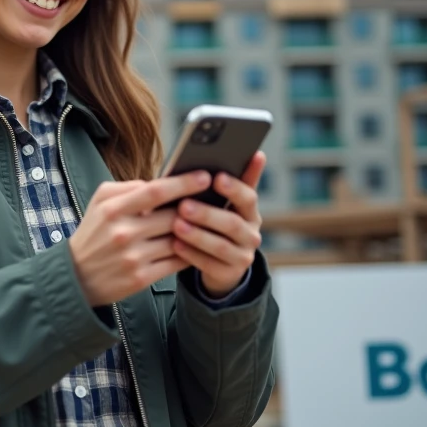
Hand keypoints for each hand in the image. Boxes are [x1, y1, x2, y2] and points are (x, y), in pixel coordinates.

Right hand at [68, 171, 212, 306]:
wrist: (76, 276)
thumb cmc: (93, 233)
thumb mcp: (100, 202)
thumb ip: (127, 187)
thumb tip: (158, 182)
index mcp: (113, 210)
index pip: (155, 192)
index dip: (183, 183)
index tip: (204, 177)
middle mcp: (123, 233)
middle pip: (172, 216)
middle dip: (194, 209)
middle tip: (208, 202)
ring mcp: (133, 258)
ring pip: (178, 240)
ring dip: (194, 232)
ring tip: (203, 225)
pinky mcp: (141, 279)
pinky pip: (176, 263)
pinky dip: (188, 253)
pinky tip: (193, 246)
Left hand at [170, 152, 265, 296]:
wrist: (220, 262)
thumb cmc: (214, 220)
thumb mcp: (222, 201)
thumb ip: (226, 181)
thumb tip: (250, 152)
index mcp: (250, 210)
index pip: (249, 196)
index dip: (234, 188)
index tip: (217, 177)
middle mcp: (251, 233)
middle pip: (233, 223)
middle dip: (207, 214)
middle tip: (184, 205)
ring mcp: (243, 256)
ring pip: (221, 246)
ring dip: (198, 235)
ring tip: (176, 225)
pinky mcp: (229, 274)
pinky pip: (210, 265)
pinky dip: (192, 255)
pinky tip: (175, 245)